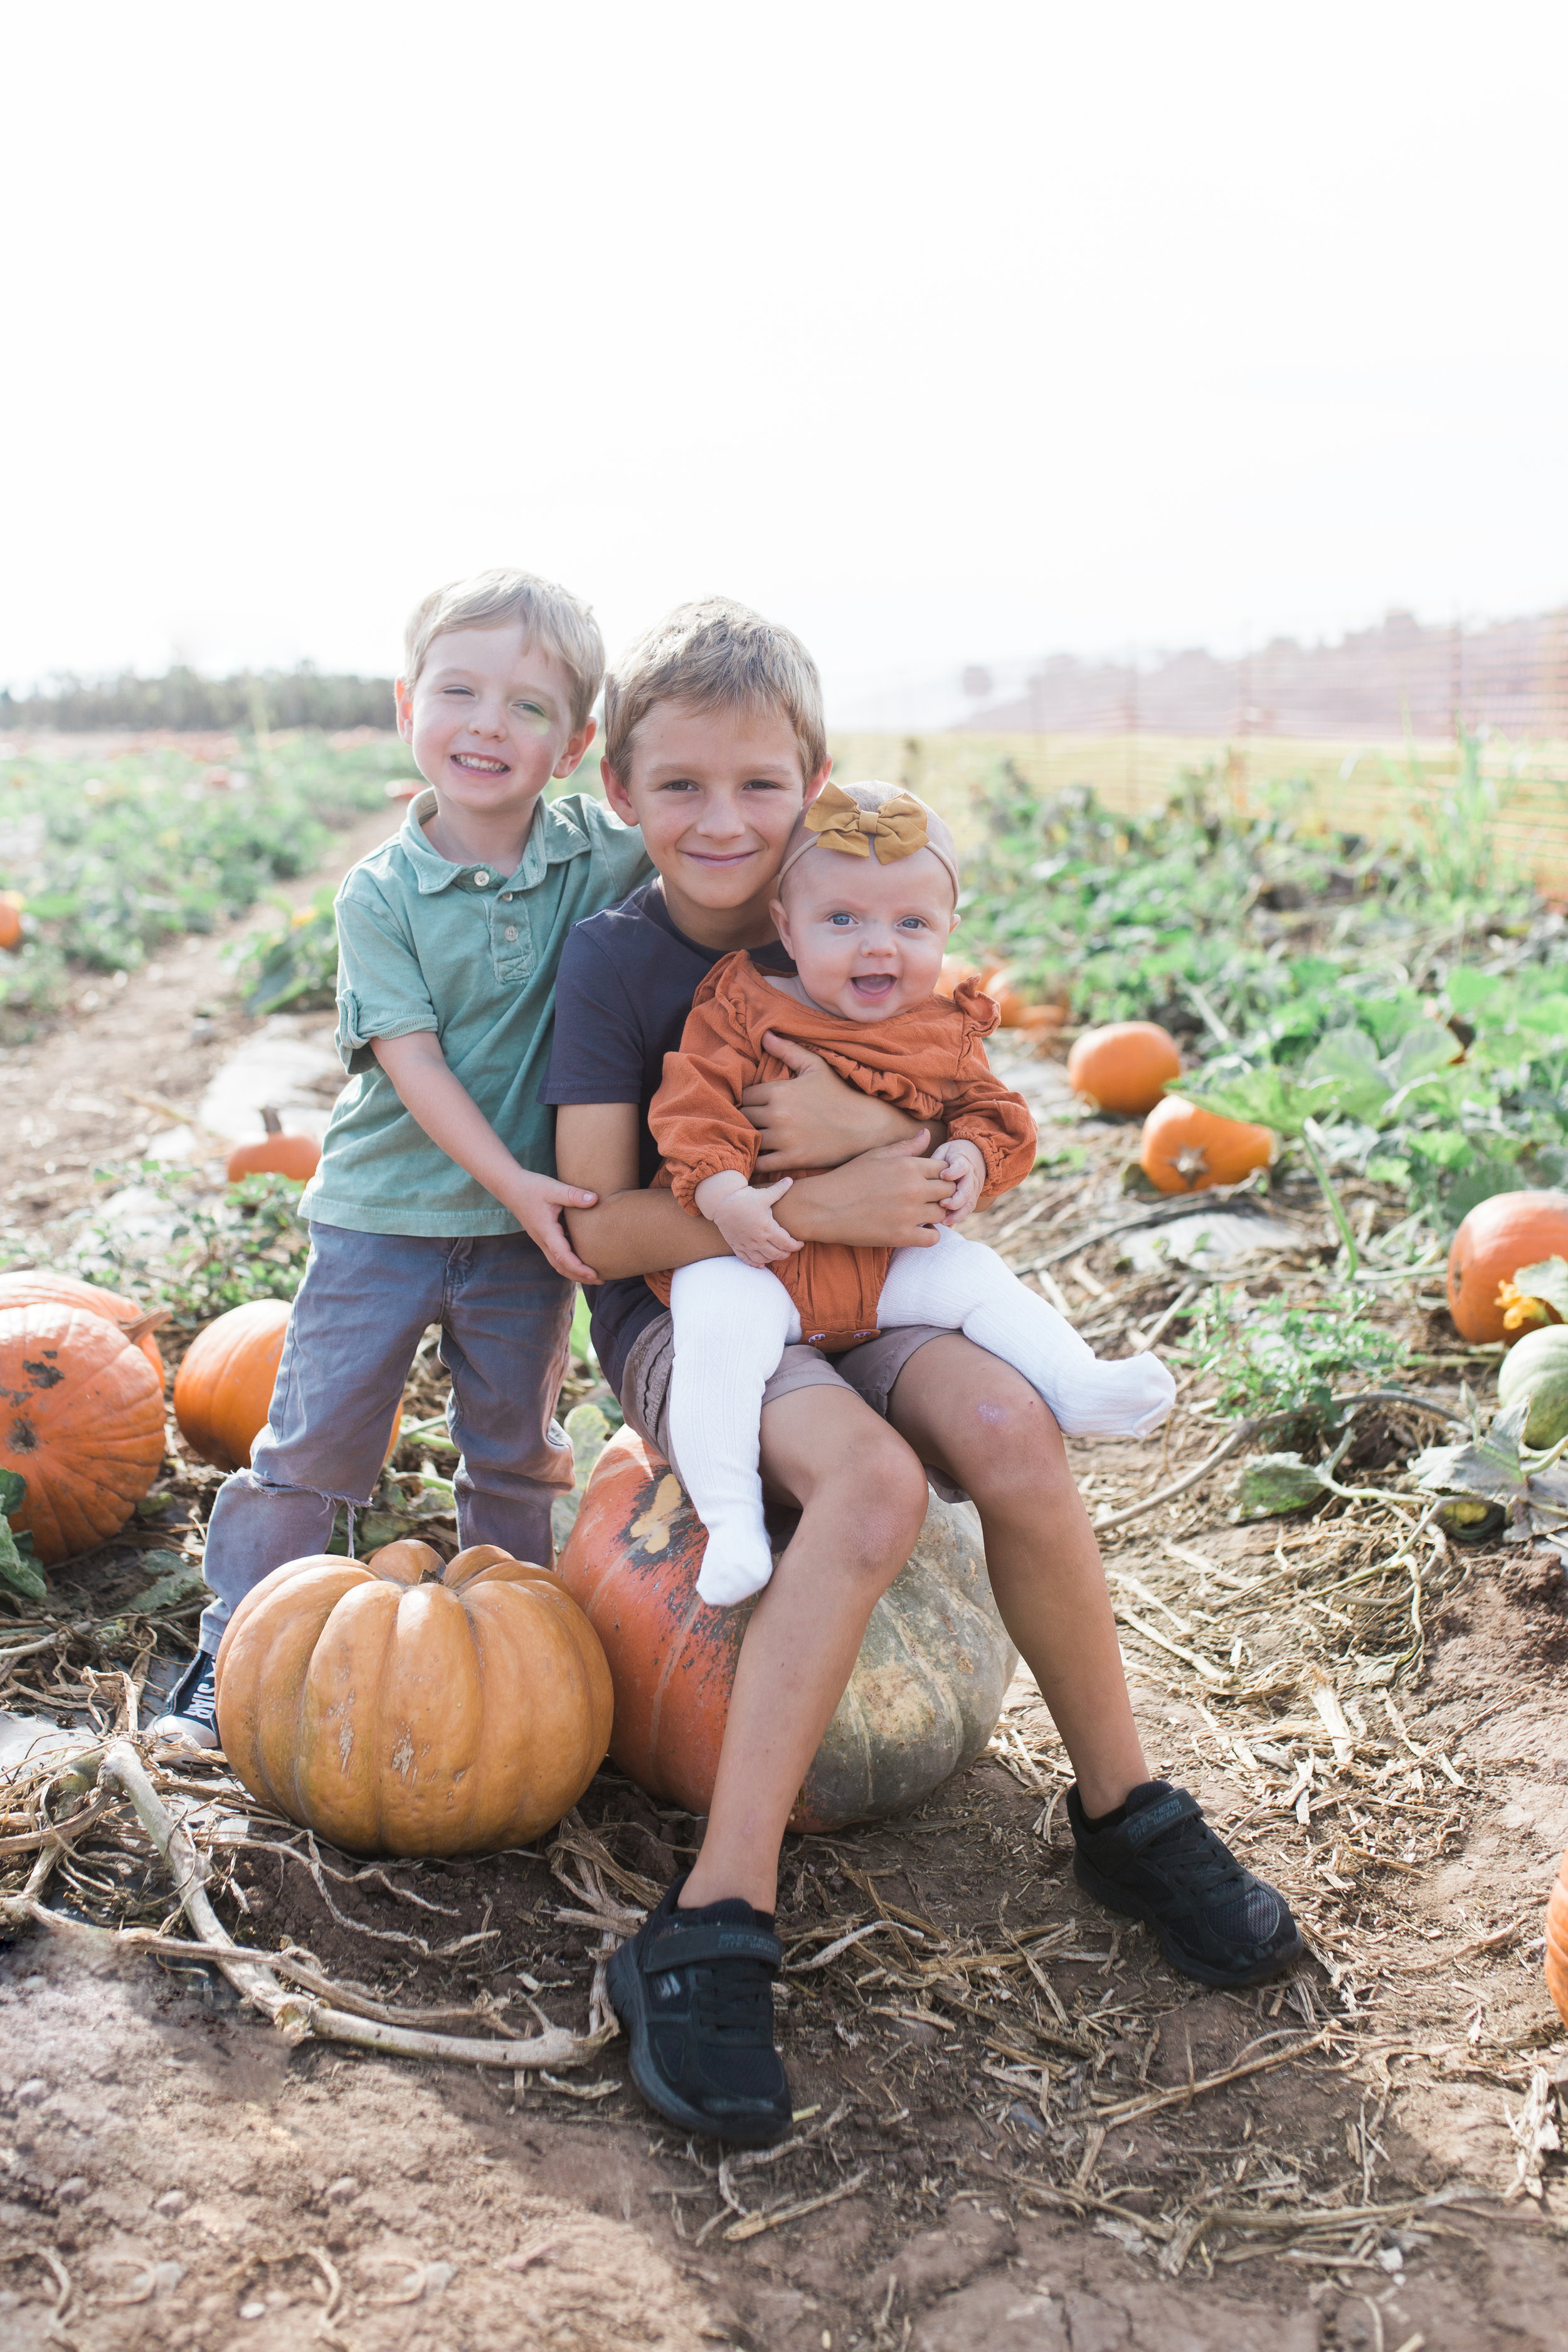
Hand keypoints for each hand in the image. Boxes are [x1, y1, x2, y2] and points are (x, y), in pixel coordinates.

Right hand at [504, 1171, 601, 1283]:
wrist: (510, 1186)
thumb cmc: (531, 1186)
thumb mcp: (553, 1188)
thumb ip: (574, 1195)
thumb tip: (595, 1200)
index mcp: (546, 1231)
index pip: (563, 1256)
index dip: (579, 1268)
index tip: (595, 1275)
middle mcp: (543, 1240)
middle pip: (561, 1266)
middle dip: (580, 1276)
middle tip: (602, 1281)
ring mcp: (542, 1239)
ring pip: (558, 1262)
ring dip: (574, 1271)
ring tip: (594, 1275)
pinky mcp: (543, 1235)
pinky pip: (556, 1254)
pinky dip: (569, 1261)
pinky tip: (583, 1257)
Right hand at [700, 1173, 800, 1267]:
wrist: (721, 1203)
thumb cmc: (744, 1198)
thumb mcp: (763, 1194)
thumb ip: (779, 1189)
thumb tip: (791, 1180)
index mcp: (767, 1228)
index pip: (787, 1243)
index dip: (796, 1246)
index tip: (800, 1244)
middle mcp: (758, 1240)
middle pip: (777, 1254)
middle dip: (786, 1253)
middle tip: (790, 1249)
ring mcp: (747, 1244)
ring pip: (764, 1259)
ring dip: (773, 1259)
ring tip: (778, 1254)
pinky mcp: (737, 1246)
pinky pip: (747, 1260)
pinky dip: (756, 1264)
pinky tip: (762, 1264)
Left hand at [743, 1033, 933, 1171]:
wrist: (864, 1125)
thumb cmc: (838, 1094)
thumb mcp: (815, 1066)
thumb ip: (787, 1050)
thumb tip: (765, 1034)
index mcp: (779, 1091)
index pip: (744, 1096)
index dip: (746, 1099)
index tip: (751, 1104)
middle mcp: (777, 1115)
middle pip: (743, 1118)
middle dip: (745, 1118)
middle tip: (751, 1121)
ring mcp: (784, 1139)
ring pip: (749, 1140)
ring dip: (750, 1139)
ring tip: (753, 1138)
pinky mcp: (792, 1159)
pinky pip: (761, 1163)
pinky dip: (757, 1161)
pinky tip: (762, 1156)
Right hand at [780, 1129, 956, 1248]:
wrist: (823, 1207)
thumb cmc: (848, 1177)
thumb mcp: (877, 1155)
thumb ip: (906, 1146)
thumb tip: (927, 1134)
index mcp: (909, 1166)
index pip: (945, 1169)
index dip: (940, 1175)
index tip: (930, 1181)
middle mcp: (914, 1189)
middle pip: (949, 1191)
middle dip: (942, 1195)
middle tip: (928, 1199)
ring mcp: (909, 1214)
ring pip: (943, 1214)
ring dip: (935, 1215)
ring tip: (921, 1214)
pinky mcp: (902, 1236)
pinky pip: (933, 1238)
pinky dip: (929, 1235)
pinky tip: (916, 1230)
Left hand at [935, 1139, 985, 1223]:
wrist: (975, 1156)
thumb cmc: (951, 1156)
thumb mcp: (943, 1152)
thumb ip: (934, 1162)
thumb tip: (921, 1170)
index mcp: (963, 1161)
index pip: (961, 1167)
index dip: (954, 1172)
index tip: (944, 1175)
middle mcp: (971, 1177)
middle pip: (967, 1190)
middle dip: (955, 1199)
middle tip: (942, 1203)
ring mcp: (973, 1189)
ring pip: (969, 1203)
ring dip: (957, 1213)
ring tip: (943, 1220)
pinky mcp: (972, 1198)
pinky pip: (967, 1210)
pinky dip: (957, 1217)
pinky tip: (946, 1222)